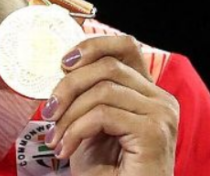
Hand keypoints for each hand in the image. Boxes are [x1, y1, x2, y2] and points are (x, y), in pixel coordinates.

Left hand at [41, 35, 179, 175]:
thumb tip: (63, 64)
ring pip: (102, 90)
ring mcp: (161, 115)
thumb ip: (87, 94)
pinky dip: (75, 130)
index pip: (126, 47)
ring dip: (69, 114)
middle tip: (48, 112)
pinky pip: (103, 114)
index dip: (92, 46)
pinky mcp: (154, 132)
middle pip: (108, 66)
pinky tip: (65, 150)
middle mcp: (161, 100)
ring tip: (56, 138)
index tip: (63, 63)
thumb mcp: (91, 125)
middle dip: (69, 85)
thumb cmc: (107, 173)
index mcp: (148, 94)